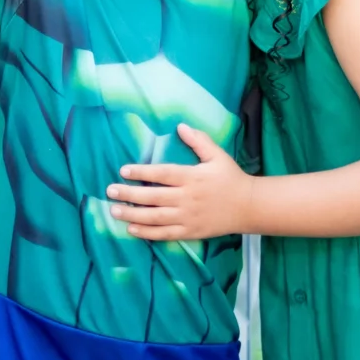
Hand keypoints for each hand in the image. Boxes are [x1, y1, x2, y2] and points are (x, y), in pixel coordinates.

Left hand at [107, 124, 254, 240]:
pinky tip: (131, 229)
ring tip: (114, 211)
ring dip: (133, 214)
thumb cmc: (231, 178)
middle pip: (153, 197)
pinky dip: (147, 233)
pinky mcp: (190, 232)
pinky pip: (165, 234)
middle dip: (129, 194)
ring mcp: (188, 217)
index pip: (162, 174)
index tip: (123, 170)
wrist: (249, 206)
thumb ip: (198, 140)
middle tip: (110, 191)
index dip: (141, 172)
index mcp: (192, 177)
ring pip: (155, 218)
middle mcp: (187, 198)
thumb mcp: (217, 155)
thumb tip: (180, 126)